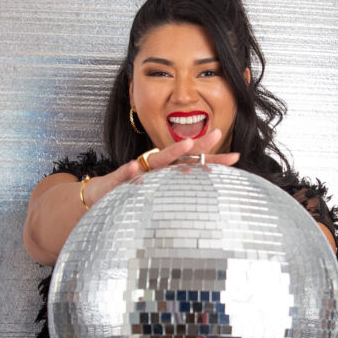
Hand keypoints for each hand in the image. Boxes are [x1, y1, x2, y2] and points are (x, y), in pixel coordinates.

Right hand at [83, 128, 238, 207]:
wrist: (101, 197)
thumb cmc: (134, 195)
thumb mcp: (160, 196)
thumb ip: (181, 196)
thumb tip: (208, 204)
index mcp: (168, 172)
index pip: (195, 164)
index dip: (215, 160)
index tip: (236, 157)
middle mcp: (157, 168)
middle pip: (182, 155)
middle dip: (200, 144)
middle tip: (217, 134)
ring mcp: (138, 172)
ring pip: (157, 161)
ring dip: (172, 152)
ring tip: (186, 144)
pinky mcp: (118, 180)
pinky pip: (123, 175)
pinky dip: (127, 171)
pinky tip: (133, 166)